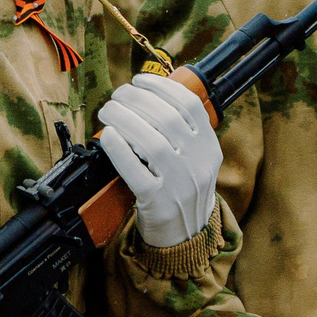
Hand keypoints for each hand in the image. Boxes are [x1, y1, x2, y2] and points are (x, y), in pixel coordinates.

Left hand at [97, 72, 220, 248]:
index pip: (190, 105)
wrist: (186, 236)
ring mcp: (179, 184)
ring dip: (124, 119)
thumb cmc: (181, 189)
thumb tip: (147, 94)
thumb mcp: (194, 158)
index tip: (139, 80)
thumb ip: (180, 130)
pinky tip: (108, 136)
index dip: (162, 87)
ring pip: (151, 143)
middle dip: (135, 100)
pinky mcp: (158, 202)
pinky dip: (119, 150)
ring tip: (107, 112)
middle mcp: (198, 164)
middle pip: (166, 119)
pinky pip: (136, 172)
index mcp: (209, 147)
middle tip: (116, 96)